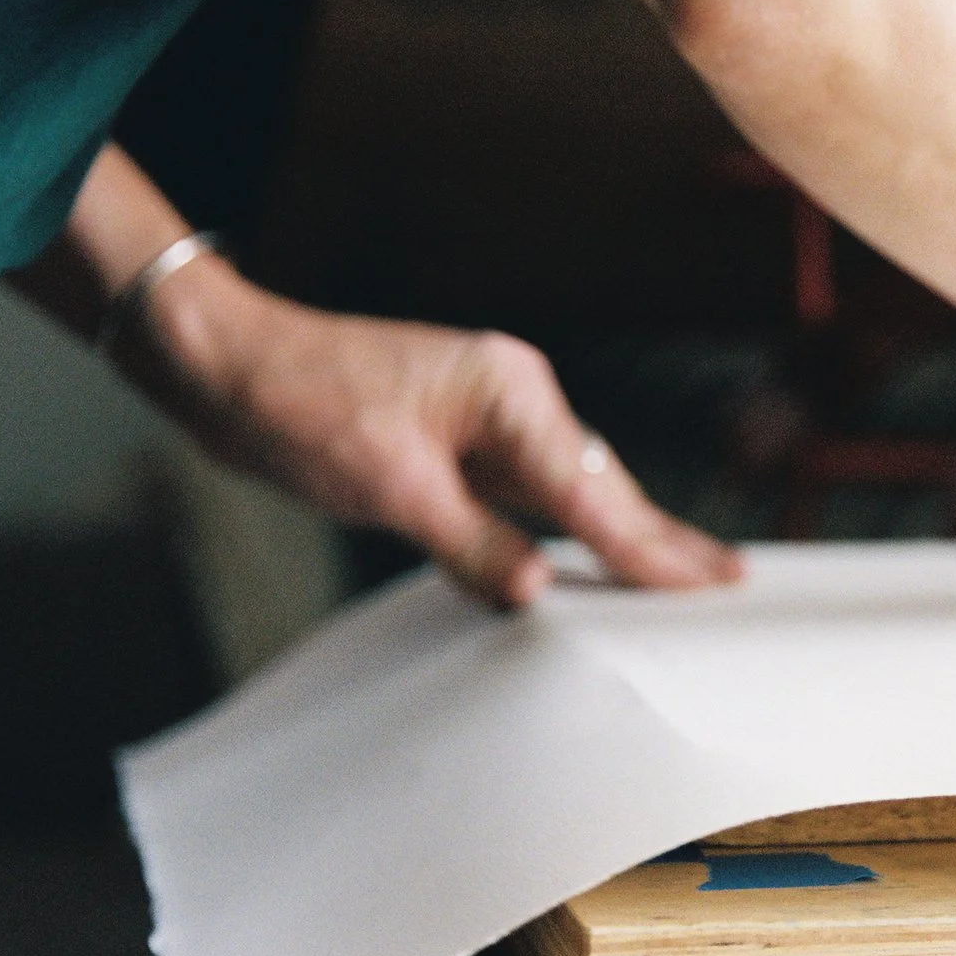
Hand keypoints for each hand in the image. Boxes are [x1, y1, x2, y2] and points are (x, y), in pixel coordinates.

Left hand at [135, 260, 742, 608]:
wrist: (224, 363)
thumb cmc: (299, 404)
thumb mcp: (389, 485)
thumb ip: (471, 542)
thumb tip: (535, 592)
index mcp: (510, 395)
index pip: (594, 492)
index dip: (651, 549)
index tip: (711, 585)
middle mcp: (512, 397)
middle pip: (602, 485)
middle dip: (662, 538)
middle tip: (731, 580)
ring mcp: (486, 417)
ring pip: (572, 488)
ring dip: (623, 535)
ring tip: (686, 572)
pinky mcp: (457, 440)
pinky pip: (531, 492)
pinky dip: (567, 527)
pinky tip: (592, 553)